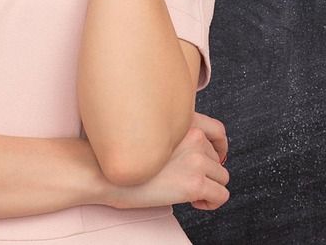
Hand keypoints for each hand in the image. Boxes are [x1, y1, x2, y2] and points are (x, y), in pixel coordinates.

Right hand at [106, 113, 229, 210]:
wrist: (103, 174)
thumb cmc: (121, 159)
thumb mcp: (153, 135)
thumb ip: (176, 138)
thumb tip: (193, 157)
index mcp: (184, 123)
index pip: (218, 131)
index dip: (219, 148)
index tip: (213, 161)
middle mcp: (194, 137)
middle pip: (217, 158)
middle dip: (205, 172)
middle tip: (185, 183)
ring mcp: (196, 159)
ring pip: (222, 177)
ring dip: (208, 187)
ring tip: (188, 194)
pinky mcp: (195, 183)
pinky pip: (221, 195)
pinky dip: (212, 202)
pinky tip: (194, 203)